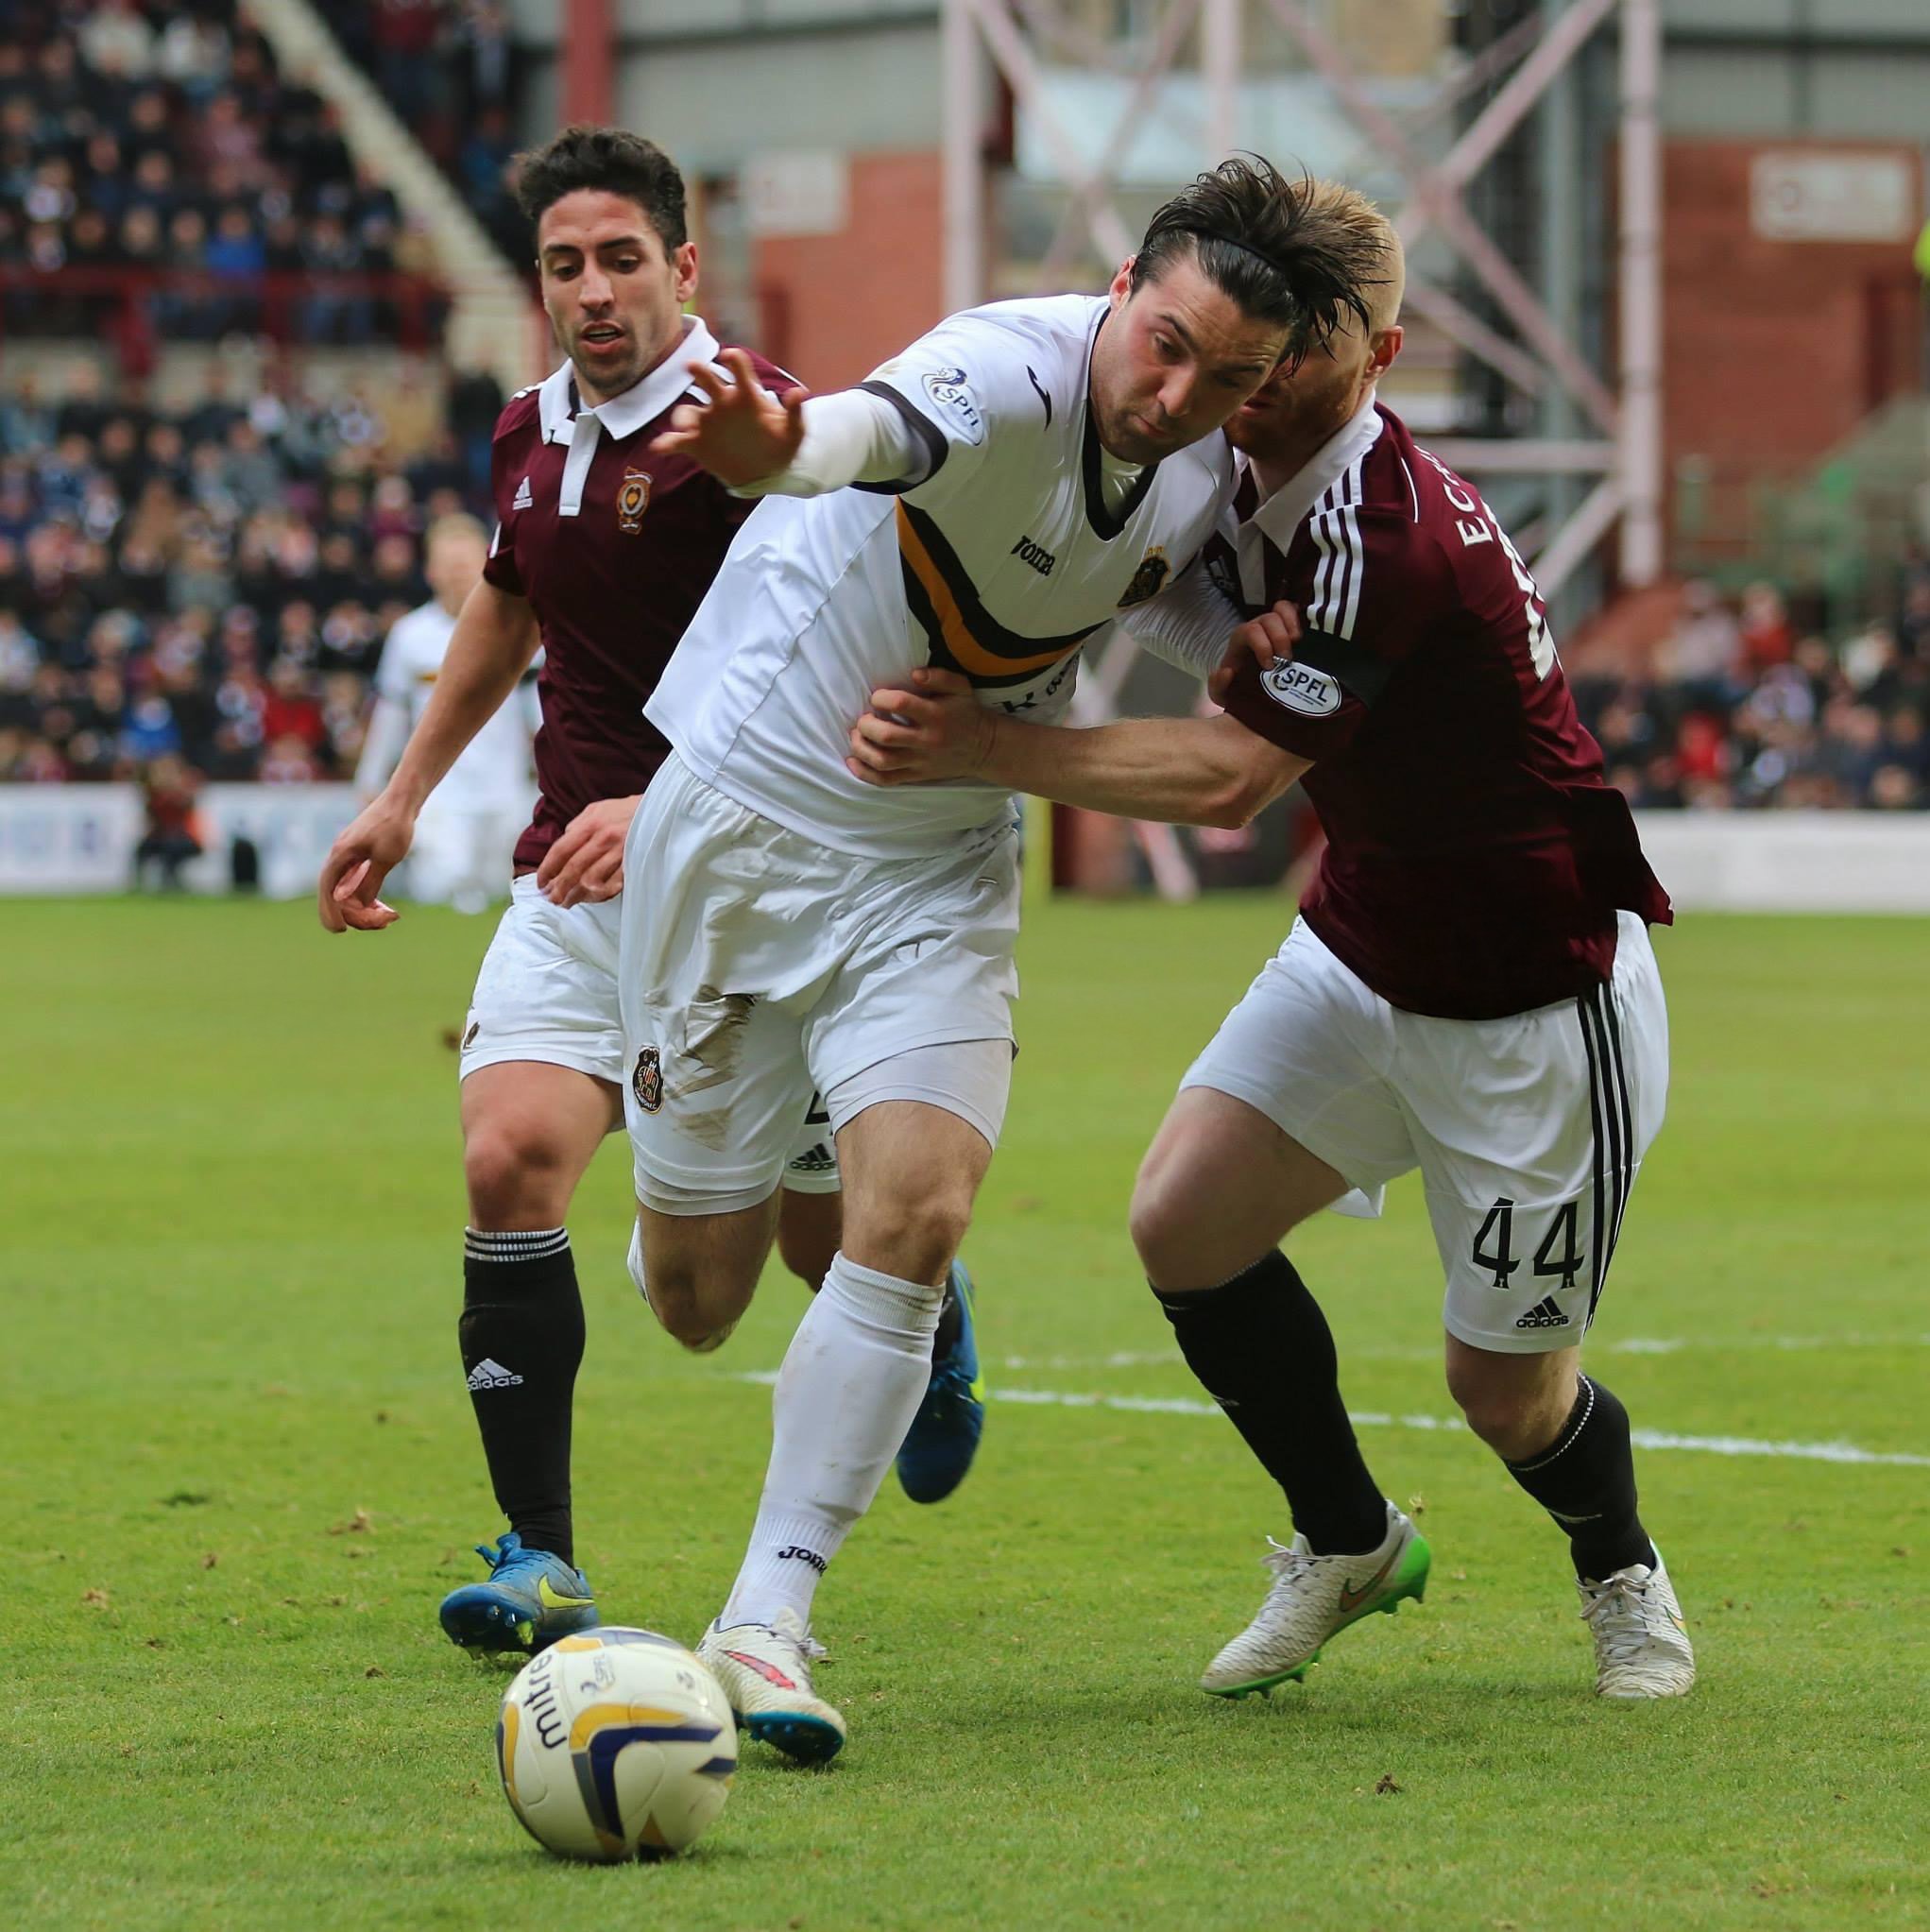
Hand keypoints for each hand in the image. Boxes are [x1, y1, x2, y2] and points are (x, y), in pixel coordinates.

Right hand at [317, 793, 412, 931]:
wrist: (402, 801)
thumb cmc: (395, 826)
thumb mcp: (386, 858)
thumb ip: (370, 882)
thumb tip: (359, 905)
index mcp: (341, 855)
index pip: (327, 889)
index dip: (330, 911)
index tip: (341, 930)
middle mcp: (340, 856)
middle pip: (336, 894)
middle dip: (356, 914)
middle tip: (383, 924)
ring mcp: (349, 857)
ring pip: (347, 891)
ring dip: (364, 908)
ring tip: (389, 917)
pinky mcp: (359, 858)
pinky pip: (356, 884)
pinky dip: (368, 898)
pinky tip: (384, 908)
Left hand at [536, 794, 638, 906]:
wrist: (661, 810)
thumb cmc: (627, 811)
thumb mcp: (598, 808)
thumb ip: (578, 825)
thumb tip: (564, 841)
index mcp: (592, 823)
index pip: (561, 849)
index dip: (548, 869)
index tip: (541, 882)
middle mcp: (604, 838)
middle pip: (574, 868)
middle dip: (559, 887)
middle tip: (551, 899)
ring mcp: (620, 852)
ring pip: (591, 880)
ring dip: (576, 895)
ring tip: (567, 903)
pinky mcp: (634, 864)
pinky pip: (613, 885)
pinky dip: (599, 895)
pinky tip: (591, 899)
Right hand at [649, 347, 808, 487]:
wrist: (764, 472)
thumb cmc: (779, 446)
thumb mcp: (793, 433)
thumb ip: (795, 413)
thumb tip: (800, 393)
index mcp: (746, 397)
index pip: (738, 369)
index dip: (734, 360)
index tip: (729, 356)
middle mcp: (722, 404)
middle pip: (707, 381)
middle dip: (699, 372)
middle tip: (692, 367)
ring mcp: (707, 424)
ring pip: (687, 412)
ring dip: (683, 416)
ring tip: (685, 427)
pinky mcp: (696, 444)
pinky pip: (677, 441)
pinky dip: (666, 443)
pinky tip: (660, 447)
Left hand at [847, 667, 994, 786]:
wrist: (985, 749)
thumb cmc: (967, 714)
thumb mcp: (961, 688)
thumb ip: (939, 676)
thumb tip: (914, 673)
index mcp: (935, 715)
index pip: (900, 704)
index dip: (880, 698)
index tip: (877, 697)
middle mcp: (926, 740)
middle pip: (886, 736)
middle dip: (866, 725)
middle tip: (864, 719)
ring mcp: (921, 761)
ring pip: (882, 761)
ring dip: (861, 748)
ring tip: (857, 736)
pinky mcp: (917, 776)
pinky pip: (886, 780)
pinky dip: (865, 773)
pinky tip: (853, 762)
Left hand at [1208, 599, 1302, 704]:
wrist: (1252, 685)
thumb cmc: (1239, 686)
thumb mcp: (1224, 693)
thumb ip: (1218, 686)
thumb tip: (1227, 672)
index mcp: (1241, 639)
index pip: (1251, 631)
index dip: (1263, 646)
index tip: (1269, 666)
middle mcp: (1258, 626)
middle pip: (1269, 618)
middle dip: (1280, 638)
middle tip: (1287, 659)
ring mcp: (1274, 623)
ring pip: (1283, 609)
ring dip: (1293, 625)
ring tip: (1298, 644)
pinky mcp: (1290, 625)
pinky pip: (1296, 610)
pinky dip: (1302, 618)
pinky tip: (1308, 635)